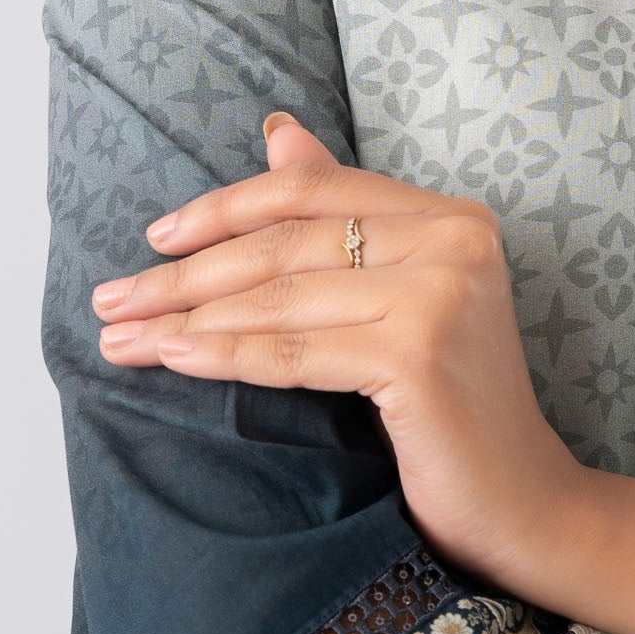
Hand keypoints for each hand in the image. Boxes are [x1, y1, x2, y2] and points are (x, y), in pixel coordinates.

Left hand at [91, 113, 589, 589]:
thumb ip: (343, 218)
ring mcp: (439, 298)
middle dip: (185, 273)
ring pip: (281, 298)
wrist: (523, 502)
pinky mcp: (418, 358)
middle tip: (111, 298)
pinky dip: (223, 354)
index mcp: (452, 218)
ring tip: (121, 337)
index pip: (313, 191)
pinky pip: (293, 353)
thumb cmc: (452, 408)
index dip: (224, 209)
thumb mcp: (400, 297)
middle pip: (287, 244)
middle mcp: (453, 243)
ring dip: (185, 317)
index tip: (156, 239)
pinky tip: (171, 357)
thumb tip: (278, 131)